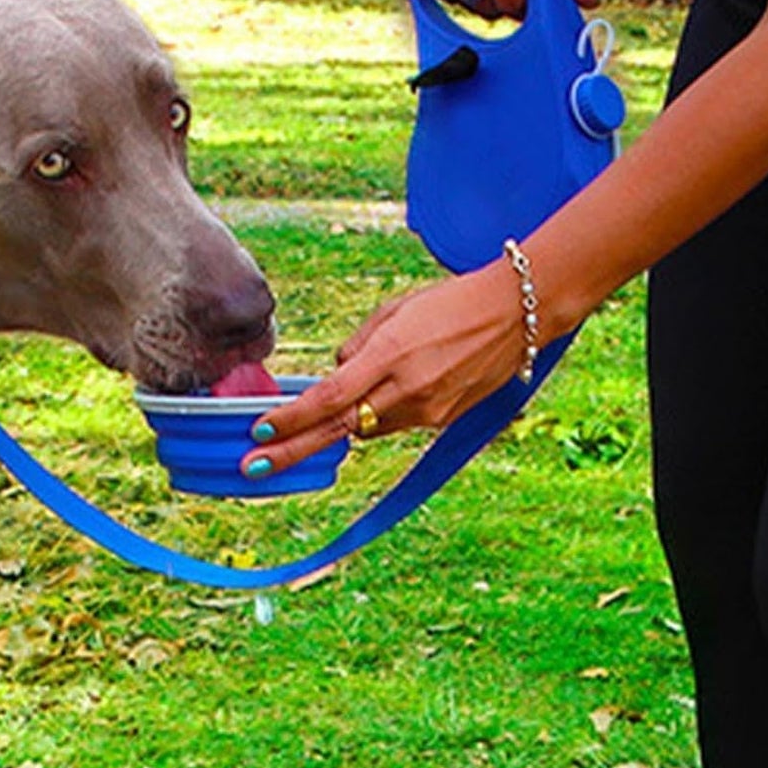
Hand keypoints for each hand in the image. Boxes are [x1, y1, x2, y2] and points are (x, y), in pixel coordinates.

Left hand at [241, 263, 526, 477]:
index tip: (260, 428)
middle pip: (338, 428)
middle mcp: (407, 389)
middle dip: (291, 450)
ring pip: (365, 428)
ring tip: (340, 403)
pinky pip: (394, 424)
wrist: (516, 313)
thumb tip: (334, 374)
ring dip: (343, 421)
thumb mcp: (395, 310)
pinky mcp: (442, 421)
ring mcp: (427, 410)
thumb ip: (357, 346)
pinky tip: (391, 389)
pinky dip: (379, 414)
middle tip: (251, 466)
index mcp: (390, 354)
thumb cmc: (449, 302)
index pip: (330, 397)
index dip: (292, 418)